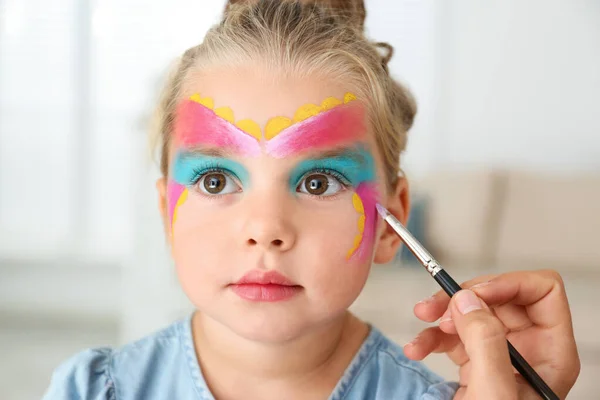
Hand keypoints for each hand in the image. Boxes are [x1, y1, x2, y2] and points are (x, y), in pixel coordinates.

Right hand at [403, 270, 579, 398]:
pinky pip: (453, 334)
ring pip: (472, 311)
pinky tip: (416, 349)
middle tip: (436, 307)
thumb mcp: (493, 391)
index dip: (508, 284)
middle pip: (500, 297)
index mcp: (550, 351)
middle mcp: (528, 348)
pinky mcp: (476, 362)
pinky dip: (431, 337)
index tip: (473, 293)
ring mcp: (500, 354)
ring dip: (441, 315)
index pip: (542, 291)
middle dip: (463, 298)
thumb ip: (484, 340)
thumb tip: (466, 298)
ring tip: (420, 323)